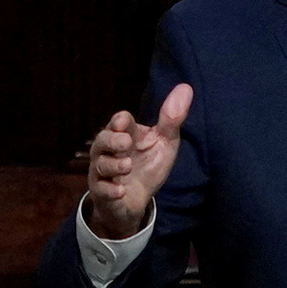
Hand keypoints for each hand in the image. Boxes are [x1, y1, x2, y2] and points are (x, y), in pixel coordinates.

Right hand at [83, 85, 192, 239]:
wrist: (137, 200)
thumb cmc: (148, 166)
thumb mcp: (164, 143)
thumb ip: (172, 118)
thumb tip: (186, 87)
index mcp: (124, 134)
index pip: (119, 122)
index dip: (120, 121)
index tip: (124, 123)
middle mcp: (108, 150)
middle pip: (102, 140)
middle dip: (111, 140)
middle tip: (125, 143)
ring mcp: (103, 171)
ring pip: (100, 164)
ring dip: (113, 165)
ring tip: (126, 166)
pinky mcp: (102, 193)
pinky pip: (100, 190)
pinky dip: (109, 190)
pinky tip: (120, 190)